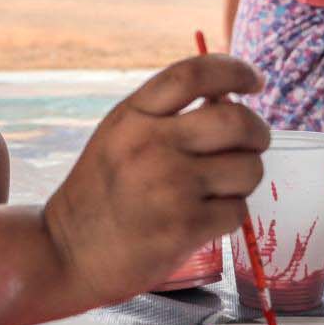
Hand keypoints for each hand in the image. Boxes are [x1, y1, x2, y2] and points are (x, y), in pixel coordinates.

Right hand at [42, 56, 269, 306]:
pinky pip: (238, 211)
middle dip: (258, 132)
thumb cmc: (100, 195)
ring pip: (248, 168)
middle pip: (237, 120)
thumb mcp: (118, 138)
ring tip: (220, 189)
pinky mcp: (184, 227)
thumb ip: (165, 117)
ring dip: (245, 179)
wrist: (65, 254)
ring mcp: (169, 187)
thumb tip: (231, 100)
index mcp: (132, 116)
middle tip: (254, 143)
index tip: (255, 81)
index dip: (235, 70)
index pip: (194, 74)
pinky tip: (204, 219)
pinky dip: (230, 216)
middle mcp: (150, 145)